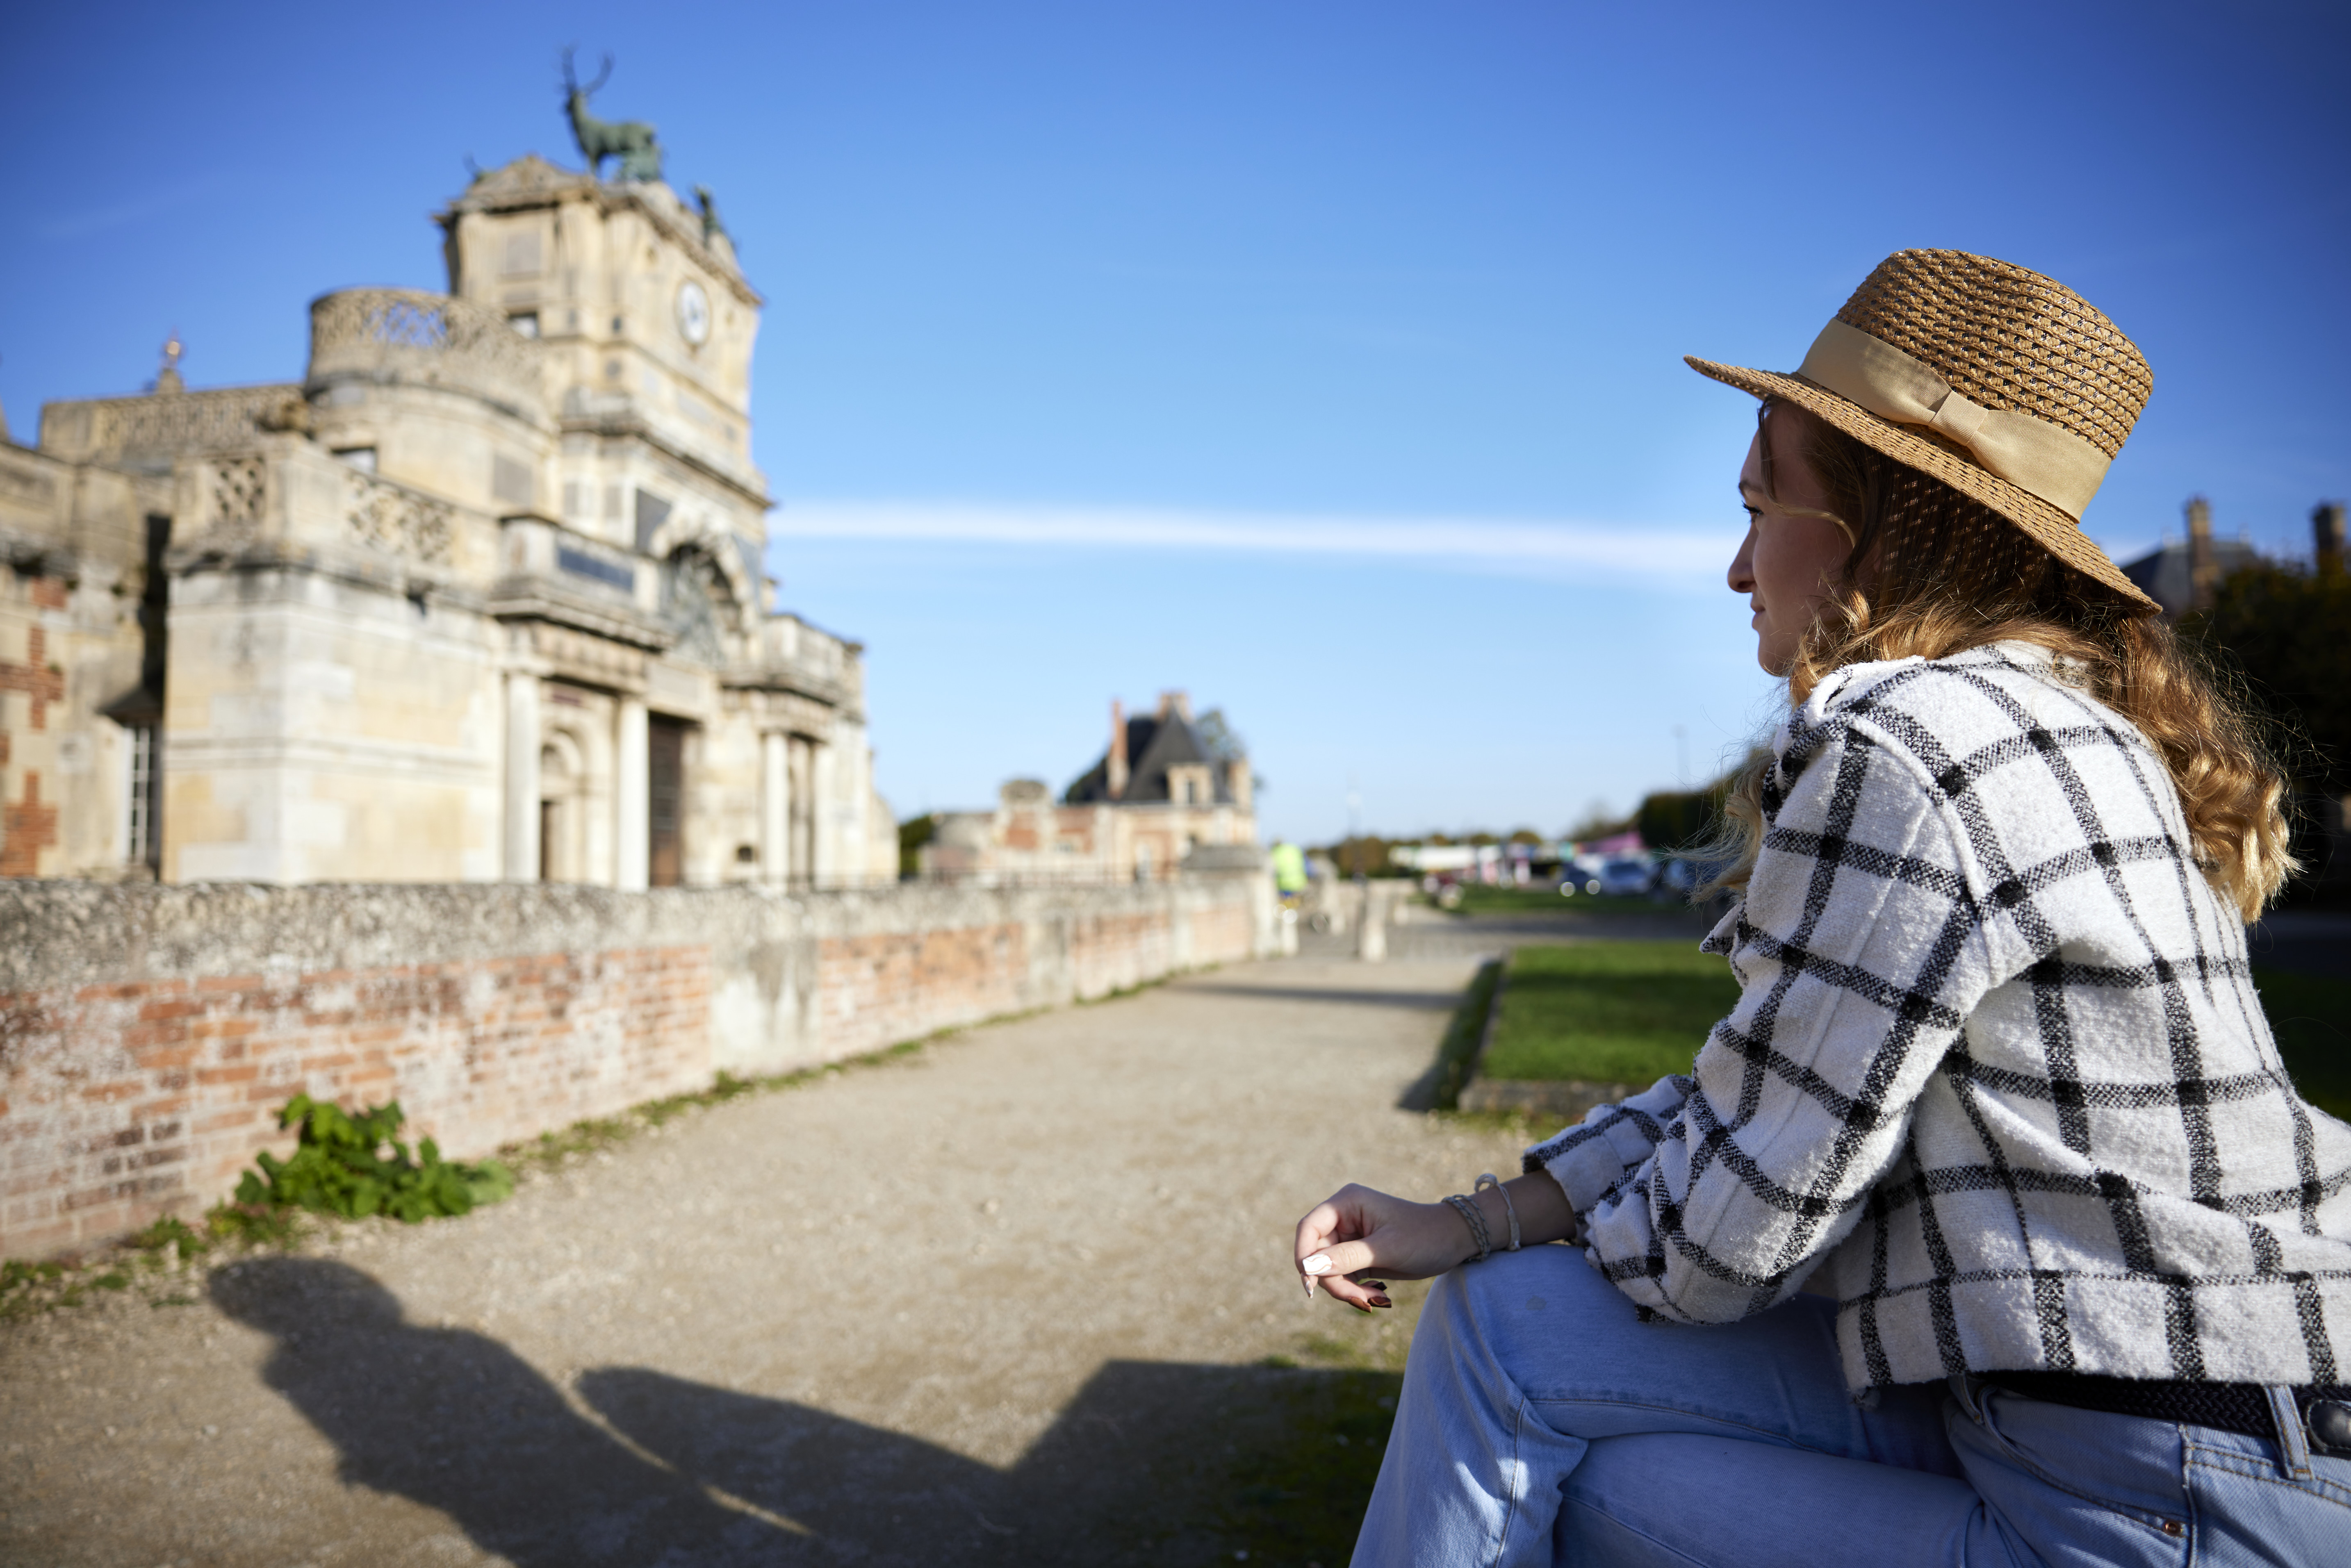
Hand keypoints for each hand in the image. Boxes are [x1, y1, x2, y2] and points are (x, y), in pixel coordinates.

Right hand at [1292, 1183, 1476, 1311]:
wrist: (1455, 1242)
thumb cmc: (1425, 1237)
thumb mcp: (1385, 1250)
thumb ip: (1345, 1258)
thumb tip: (1306, 1268)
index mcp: (1347, 1203)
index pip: (1309, 1228)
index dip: (1303, 1256)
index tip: (1309, 1286)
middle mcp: (1344, 1216)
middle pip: (1316, 1254)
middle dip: (1333, 1281)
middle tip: (1359, 1301)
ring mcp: (1350, 1236)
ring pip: (1327, 1269)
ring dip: (1346, 1289)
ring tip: (1375, 1300)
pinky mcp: (1358, 1254)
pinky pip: (1342, 1276)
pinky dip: (1354, 1290)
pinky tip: (1377, 1295)